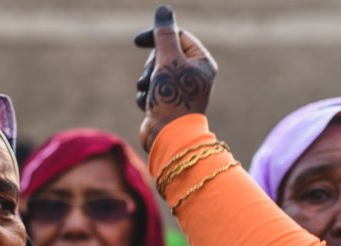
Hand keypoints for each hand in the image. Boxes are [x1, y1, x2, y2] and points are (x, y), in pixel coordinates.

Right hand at [134, 5, 216, 151]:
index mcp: (202, 63)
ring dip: (146, 83)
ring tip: (151, 95)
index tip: (138, 41)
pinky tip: (150, 107)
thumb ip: (164, 35)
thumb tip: (163, 11)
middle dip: (151, 66)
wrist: (167, 137)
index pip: (178, 38)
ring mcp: (178, 92)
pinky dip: (146, 98)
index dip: (157, 38)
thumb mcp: (167, 60)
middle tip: (153, 79)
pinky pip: (150, 92)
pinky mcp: (165, 105)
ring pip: (153, 74)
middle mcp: (193, 77)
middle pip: (163, 56)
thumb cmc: (172, 98)